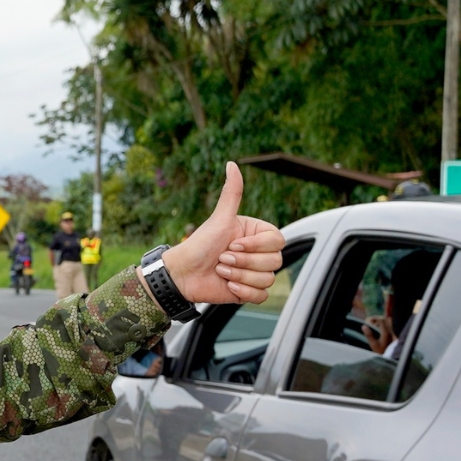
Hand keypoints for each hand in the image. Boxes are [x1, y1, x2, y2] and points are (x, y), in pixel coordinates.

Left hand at [156, 162, 284, 304]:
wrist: (183, 274)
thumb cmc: (199, 245)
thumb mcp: (219, 219)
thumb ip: (231, 193)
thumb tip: (232, 164)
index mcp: (256, 234)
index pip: (278, 241)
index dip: (256, 246)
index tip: (233, 244)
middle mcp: (258, 253)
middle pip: (275, 261)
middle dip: (244, 263)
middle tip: (221, 259)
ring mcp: (254, 273)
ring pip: (268, 280)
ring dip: (239, 277)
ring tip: (220, 271)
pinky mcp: (248, 291)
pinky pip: (261, 296)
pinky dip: (243, 292)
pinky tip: (227, 285)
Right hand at [362, 315, 394, 353]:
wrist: (389, 356)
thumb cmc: (380, 351)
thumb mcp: (373, 343)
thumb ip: (368, 334)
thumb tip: (363, 326)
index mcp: (385, 332)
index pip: (381, 321)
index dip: (375, 318)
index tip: (368, 320)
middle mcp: (390, 331)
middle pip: (385, 320)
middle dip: (377, 320)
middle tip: (371, 322)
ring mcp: (391, 333)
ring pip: (387, 323)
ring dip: (380, 323)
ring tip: (374, 326)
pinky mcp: (391, 335)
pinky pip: (388, 327)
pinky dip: (383, 326)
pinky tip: (378, 330)